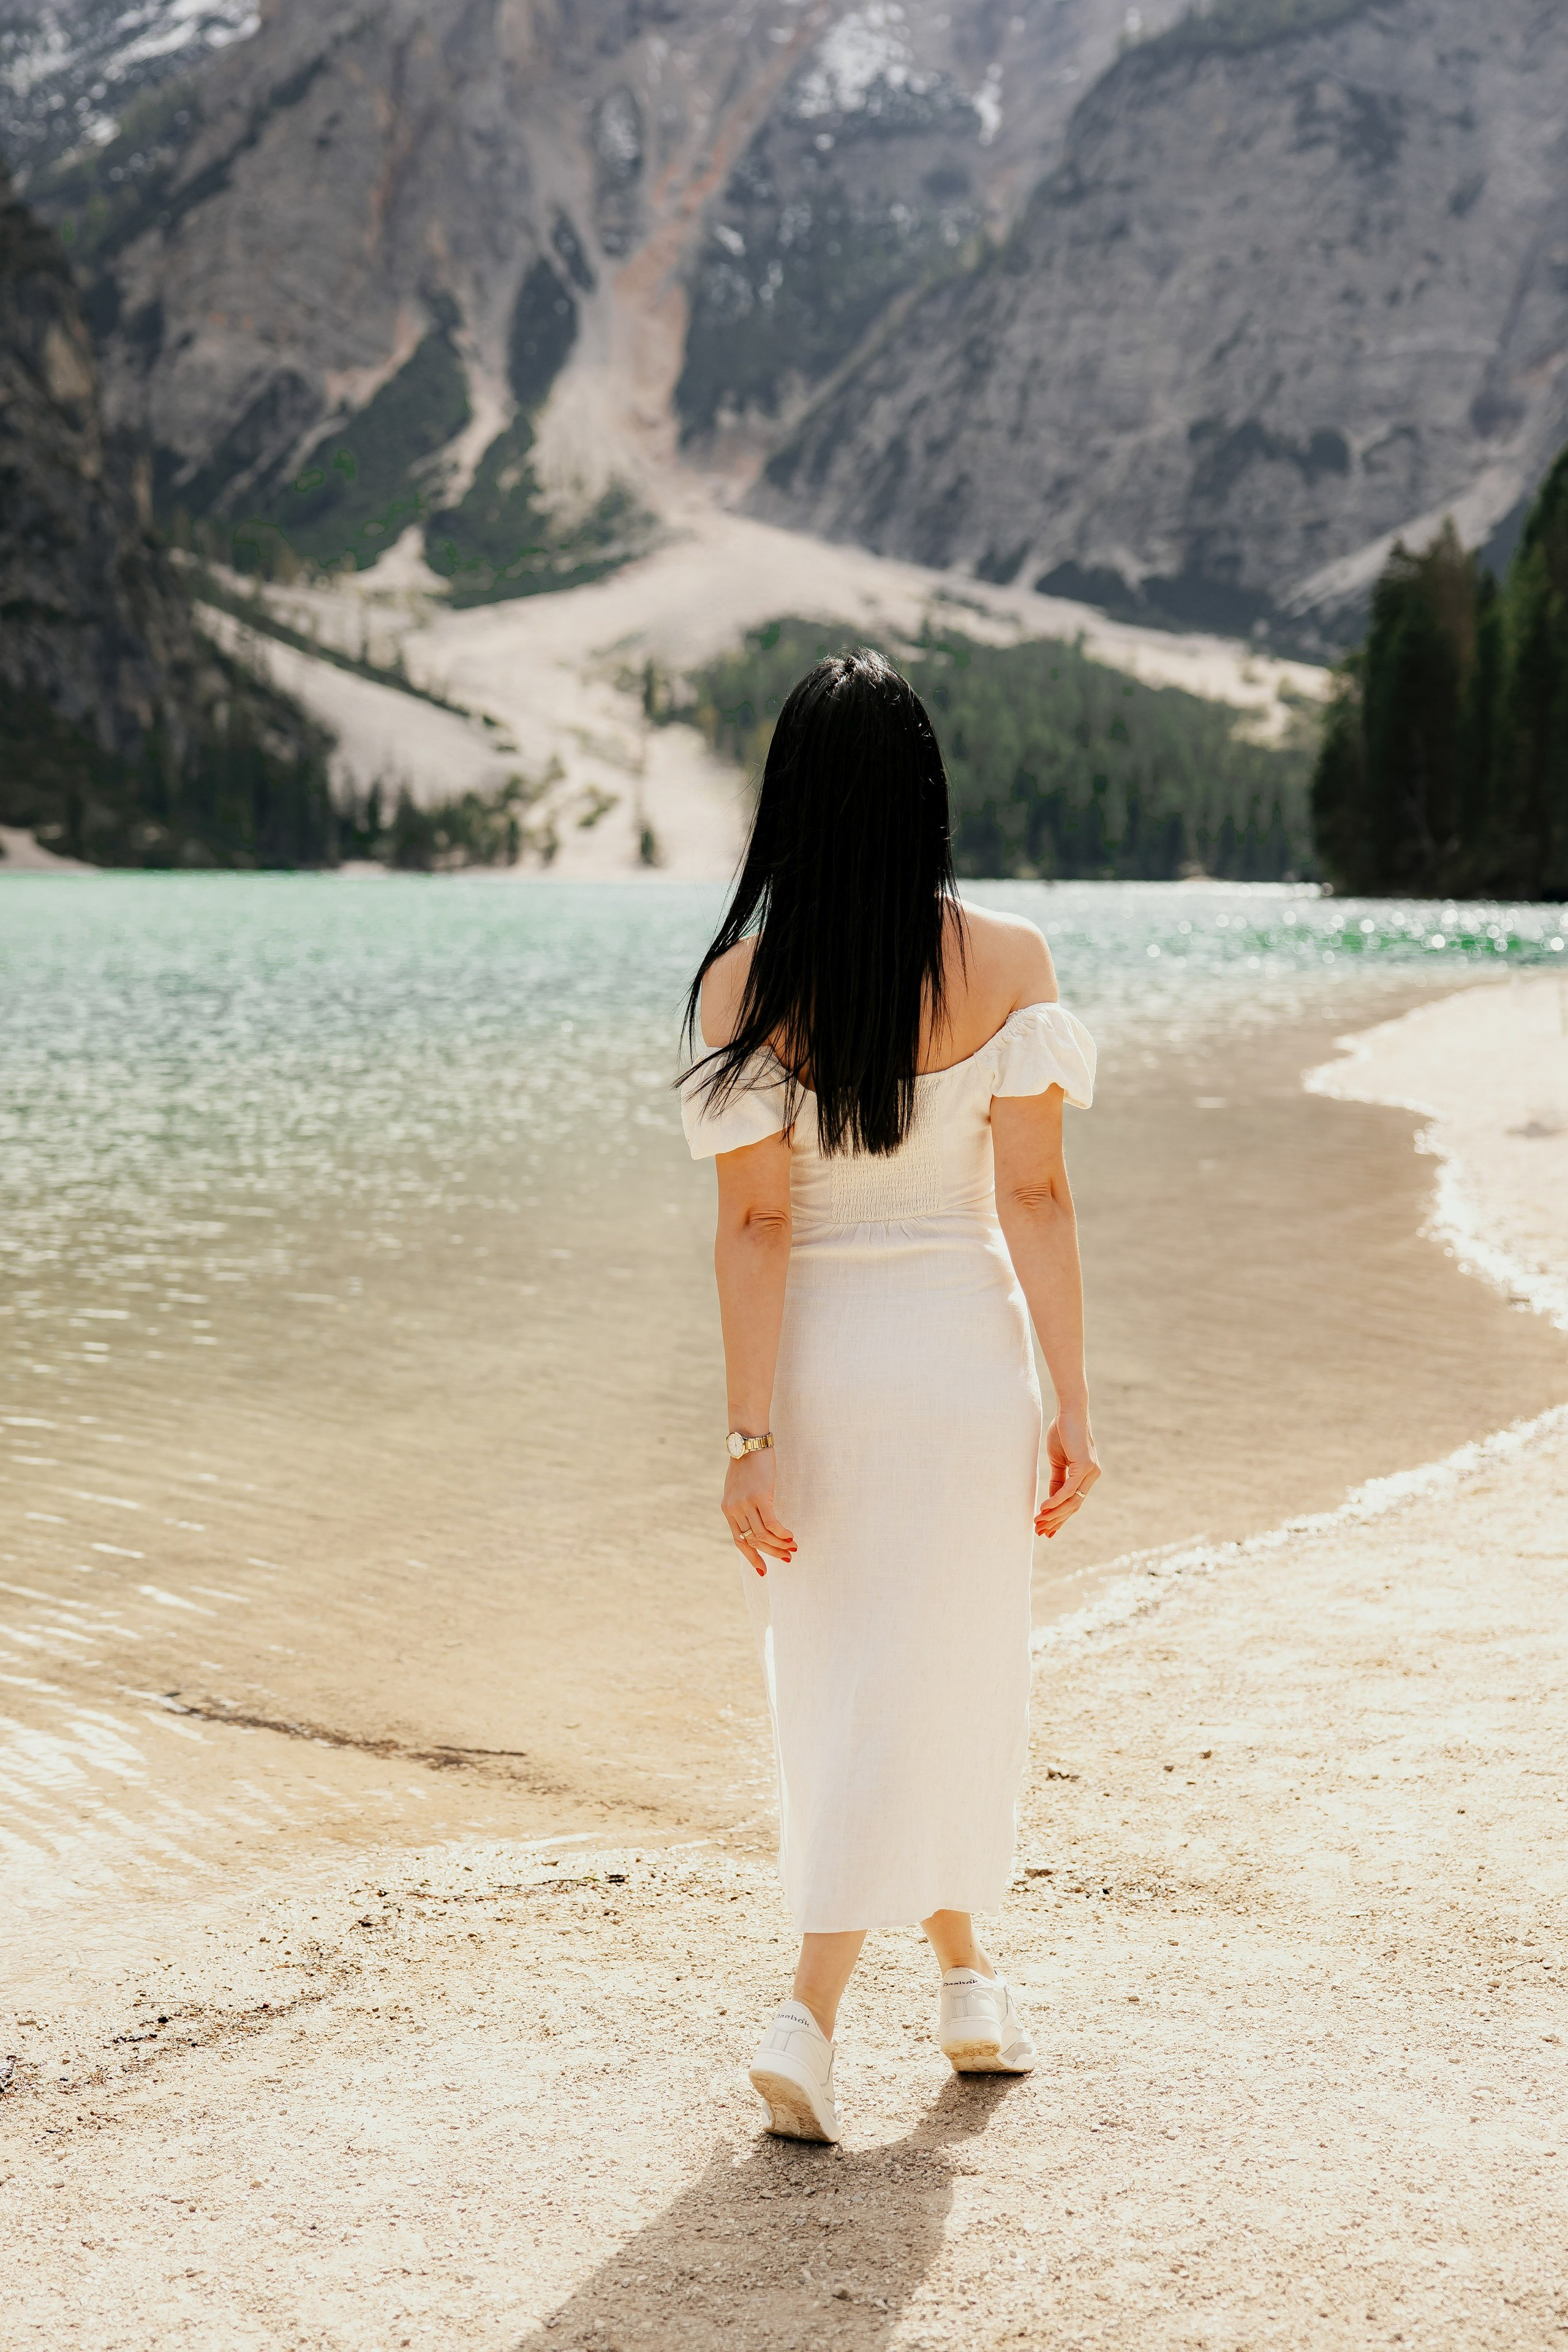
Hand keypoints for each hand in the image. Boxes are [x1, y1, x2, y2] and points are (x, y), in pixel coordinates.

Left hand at [723, 1446, 795, 1577]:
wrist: (748, 1442)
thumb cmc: (748, 1463)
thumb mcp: (738, 1487)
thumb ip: (743, 1505)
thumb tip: (755, 1520)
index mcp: (727, 1509)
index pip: (739, 1541)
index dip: (752, 1557)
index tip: (763, 1570)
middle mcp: (734, 1509)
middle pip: (753, 1541)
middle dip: (771, 1553)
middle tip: (787, 1558)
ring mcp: (745, 1504)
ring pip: (762, 1535)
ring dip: (779, 1544)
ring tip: (793, 1547)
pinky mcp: (759, 1497)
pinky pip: (771, 1523)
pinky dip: (781, 1533)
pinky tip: (790, 1535)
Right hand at [1036, 1406, 1098, 1539]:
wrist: (1069, 1411)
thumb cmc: (1062, 1431)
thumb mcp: (1057, 1460)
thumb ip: (1057, 1479)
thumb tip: (1051, 1499)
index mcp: (1086, 1475)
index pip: (1073, 1501)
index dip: (1060, 1516)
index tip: (1046, 1529)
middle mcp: (1092, 1476)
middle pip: (1074, 1506)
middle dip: (1056, 1521)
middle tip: (1040, 1532)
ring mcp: (1091, 1472)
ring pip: (1073, 1501)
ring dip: (1054, 1514)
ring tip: (1038, 1522)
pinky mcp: (1085, 1466)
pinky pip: (1069, 1489)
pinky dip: (1056, 1500)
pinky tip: (1044, 1508)